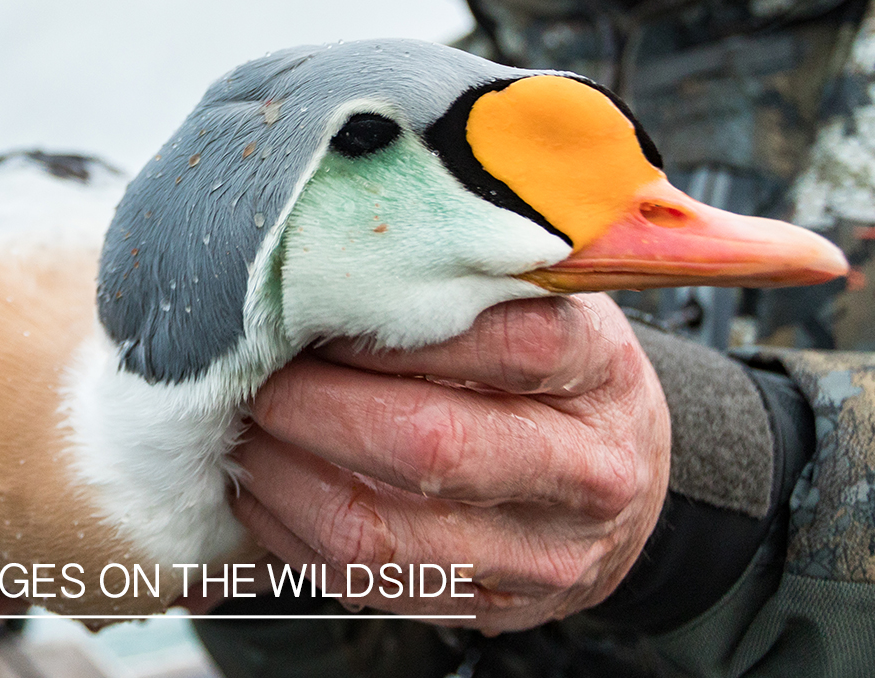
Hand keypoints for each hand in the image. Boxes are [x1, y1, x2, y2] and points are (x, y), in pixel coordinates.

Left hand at [231, 294, 669, 632]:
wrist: (626, 487)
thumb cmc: (564, 377)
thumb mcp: (546, 305)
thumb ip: (470, 284)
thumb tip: (330, 266)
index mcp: (601, 374)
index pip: (504, 341)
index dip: (391, 327)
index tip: (321, 307)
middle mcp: (585, 475)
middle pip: (428, 447)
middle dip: (313, 408)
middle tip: (260, 375)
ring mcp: (539, 557)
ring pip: (378, 534)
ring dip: (282, 480)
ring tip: (248, 431)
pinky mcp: (489, 608)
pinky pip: (363, 585)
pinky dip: (291, 534)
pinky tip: (268, 488)